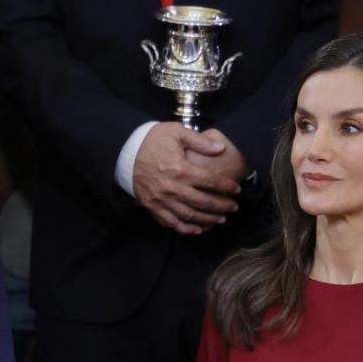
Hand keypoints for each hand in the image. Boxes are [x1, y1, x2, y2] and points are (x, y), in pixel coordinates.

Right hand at [133, 125, 247, 235]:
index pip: (210, 182)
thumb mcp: (176, 132)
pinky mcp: (153, 207)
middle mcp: (173, 188)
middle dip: (221, 206)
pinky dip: (185, 228)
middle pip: (203, 202)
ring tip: (220, 220)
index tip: (237, 190)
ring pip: (189, 215)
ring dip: (207, 220)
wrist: (126, 152)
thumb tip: (220, 148)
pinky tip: (198, 230)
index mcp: (181, 169)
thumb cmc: (153, 140)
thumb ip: (200, 141)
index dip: (226, 187)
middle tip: (233, 207)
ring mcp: (162, 200)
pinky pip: (171, 222)